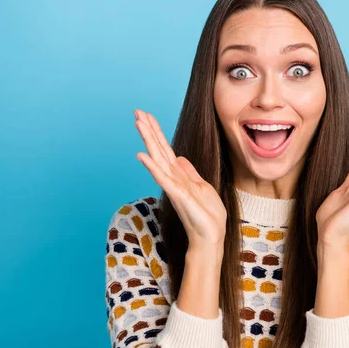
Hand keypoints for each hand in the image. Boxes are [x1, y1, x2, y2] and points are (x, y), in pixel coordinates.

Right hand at [134, 109, 226, 249]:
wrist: (211, 235)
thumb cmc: (207, 214)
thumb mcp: (202, 186)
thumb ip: (189, 172)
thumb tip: (179, 158)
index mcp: (180, 174)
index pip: (166, 149)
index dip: (157, 132)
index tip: (147, 115)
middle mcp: (173, 178)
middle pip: (158, 149)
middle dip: (149, 130)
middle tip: (137, 112)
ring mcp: (174, 186)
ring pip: (158, 158)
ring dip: (148, 140)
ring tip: (138, 123)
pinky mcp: (178, 195)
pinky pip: (163, 178)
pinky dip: (152, 167)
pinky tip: (142, 155)